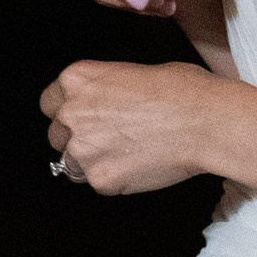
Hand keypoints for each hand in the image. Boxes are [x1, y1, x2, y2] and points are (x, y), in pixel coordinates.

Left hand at [42, 56, 232, 194]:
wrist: (206, 122)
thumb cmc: (183, 92)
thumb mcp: (133, 72)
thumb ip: (105, 90)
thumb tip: (104, 104)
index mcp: (77, 79)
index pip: (50, 102)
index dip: (68, 111)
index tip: (83, 118)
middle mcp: (72, 113)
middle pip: (57, 134)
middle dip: (78, 138)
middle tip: (110, 138)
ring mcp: (83, 149)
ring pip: (71, 163)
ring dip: (92, 161)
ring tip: (128, 153)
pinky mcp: (100, 179)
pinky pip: (98, 183)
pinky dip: (115, 178)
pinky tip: (140, 164)